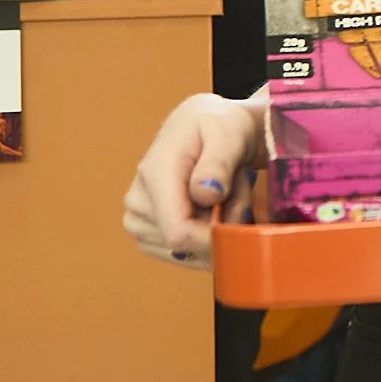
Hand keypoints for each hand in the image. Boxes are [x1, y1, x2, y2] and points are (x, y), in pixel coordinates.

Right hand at [123, 93, 264, 267]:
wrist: (205, 126)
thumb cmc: (220, 126)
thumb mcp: (229, 133)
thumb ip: (219, 163)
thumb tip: (206, 195)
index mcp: (154, 175)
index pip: (179, 232)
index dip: (214, 237)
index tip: (242, 216)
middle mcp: (138, 201)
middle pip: (188, 243)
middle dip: (221, 225)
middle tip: (237, 191)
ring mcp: (137, 219)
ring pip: (188, 251)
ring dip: (214, 230)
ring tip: (224, 194)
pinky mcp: (146, 233)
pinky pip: (183, 255)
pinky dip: (204, 237)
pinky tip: (211, 209)